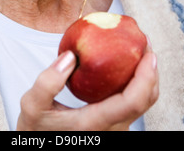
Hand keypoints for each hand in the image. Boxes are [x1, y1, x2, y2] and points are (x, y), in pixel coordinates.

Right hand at [16, 46, 158, 130]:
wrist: (38, 146)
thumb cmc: (36, 128)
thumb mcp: (31, 106)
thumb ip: (48, 82)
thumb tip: (70, 56)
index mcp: (95, 124)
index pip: (132, 102)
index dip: (145, 77)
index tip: (148, 54)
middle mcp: (111, 131)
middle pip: (146, 102)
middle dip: (152, 71)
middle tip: (145, 43)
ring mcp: (114, 130)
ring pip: (143, 103)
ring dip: (147, 76)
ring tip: (139, 50)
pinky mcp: (113, 125)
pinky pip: (133, 103)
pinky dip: (137, 83)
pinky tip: (126, 64)